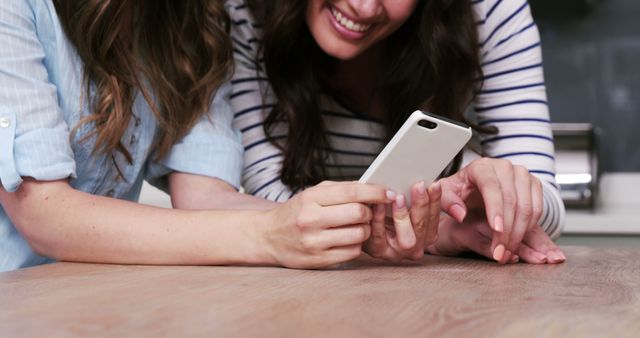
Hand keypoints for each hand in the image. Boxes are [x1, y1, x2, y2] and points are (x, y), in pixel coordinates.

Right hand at [263, 181, 392, 268]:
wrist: (268, 237)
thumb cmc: (296, 212)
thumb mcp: (312, 193)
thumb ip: (341, 190)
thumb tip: (375, 189)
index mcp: (311, 198)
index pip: (353, 192)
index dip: (376, 192)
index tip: (389, 193)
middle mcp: (311, 219)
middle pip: (359, 214)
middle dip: (370, 213)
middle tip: (367, 212)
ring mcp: (314, 242)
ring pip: (359, 235)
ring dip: (365, 230)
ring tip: (357, 227)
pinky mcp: (318, 260)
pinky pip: (352, 252)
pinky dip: (356, 245)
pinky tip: (348, 240)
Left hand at [364, 181, 441, 261]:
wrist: (362, 230)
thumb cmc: (387, 217)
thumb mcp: (406, 208)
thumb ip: (416, 198)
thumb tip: (424, 182)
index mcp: (426, 235)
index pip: (434, 217)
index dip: (436, 200)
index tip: (435, 184)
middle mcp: (415, 246)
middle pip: (422, 226)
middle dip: (421, 204)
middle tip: (418, 186)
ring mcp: (398, 252)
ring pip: (407, 238)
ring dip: (403, 215)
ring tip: (398, 197)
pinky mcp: (379, 251)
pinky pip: (380, 235)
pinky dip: (380, 218)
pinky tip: (378, 204)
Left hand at [437, 158, 563, 262]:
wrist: (475, 184)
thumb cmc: (461, 189)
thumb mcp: (447, 194)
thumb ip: (448, 202)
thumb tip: (460, 214)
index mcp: (482, 167)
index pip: (491, 187)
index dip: (496, 210)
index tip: (496, 230)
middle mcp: (504, 167)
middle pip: (512, 200)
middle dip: (507, 230)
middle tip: (499, 251)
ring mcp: (522, 174)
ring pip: (527, 206)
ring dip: (519, 233)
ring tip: (507, 250)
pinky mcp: (533, 184)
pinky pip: (537, 209)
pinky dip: (529, 228)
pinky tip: (517, 240)